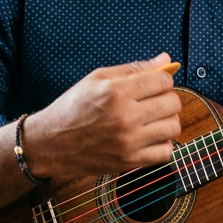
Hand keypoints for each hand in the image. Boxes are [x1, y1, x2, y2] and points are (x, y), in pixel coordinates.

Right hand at [19, 53, 181, 177]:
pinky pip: (165, 152)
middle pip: (172, 103)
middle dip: (167, 98)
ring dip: (167, 121)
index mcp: (116, 92)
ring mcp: (128, 142)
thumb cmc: (72, 108)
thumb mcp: (97, 78)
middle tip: (153, 101)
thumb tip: (165, 60)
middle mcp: (125, 117)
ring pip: (173, 127)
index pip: (163, 81)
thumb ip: (134, 69)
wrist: (50, 143)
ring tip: (152, 119)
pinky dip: (162, 144)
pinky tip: (149, 137)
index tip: (154, 84)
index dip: (163, 79)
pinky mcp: (129, 162)